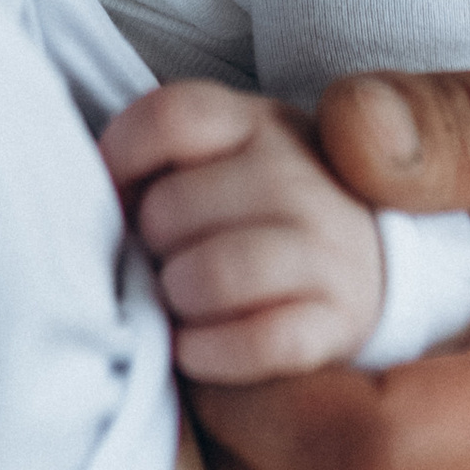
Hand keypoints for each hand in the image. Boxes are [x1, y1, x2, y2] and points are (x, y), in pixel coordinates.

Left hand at [106, 79, 386, 382]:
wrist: (372, 259)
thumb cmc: (264, 208)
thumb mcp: (225, 157)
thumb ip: (163, 161)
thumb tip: (96, 200)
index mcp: (256, 122)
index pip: (170, 116)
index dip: (120, 157)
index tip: (112, 195)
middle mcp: (295, 174)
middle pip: (171, 208)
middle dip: (147, 246)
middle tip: (159, 260)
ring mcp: (324, 245)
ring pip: (212, 274)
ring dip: (176, 299)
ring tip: (178, 301)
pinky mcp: (338, 318)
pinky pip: (256, 343)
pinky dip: (209, 353)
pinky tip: (196, 348)